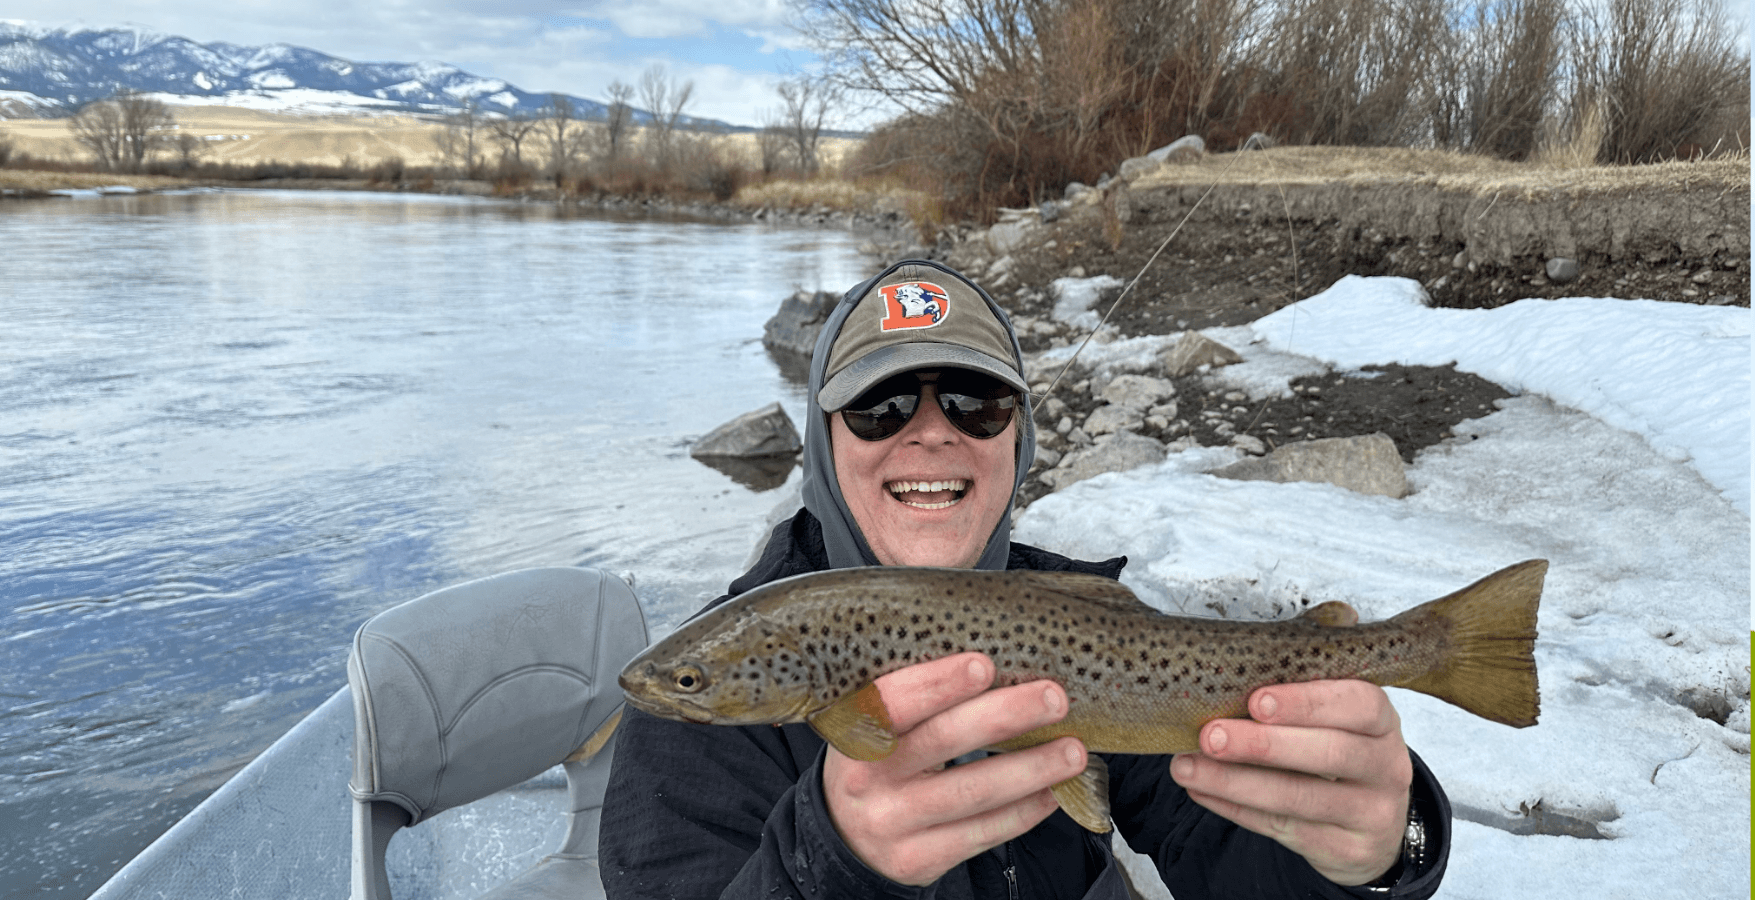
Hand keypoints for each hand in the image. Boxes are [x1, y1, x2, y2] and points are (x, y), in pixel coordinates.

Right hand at [821, 652, 1086, 885]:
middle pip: (942, 741)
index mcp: (855, 730)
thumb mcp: (877, 722)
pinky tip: (1052, 791)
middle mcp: (866, 779)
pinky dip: (1023, 811)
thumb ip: (917, 691)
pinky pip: (979, 834)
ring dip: (1030, 769)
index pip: (893, 702)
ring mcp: (891, 823)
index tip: (985, 665)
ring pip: (971, 793)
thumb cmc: (878, 759)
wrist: (848, 835)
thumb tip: (984, 652)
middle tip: (1053, 698)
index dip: (938, 683)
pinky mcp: (916, 860)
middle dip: (1005, 716)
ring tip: (1073, 751)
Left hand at [1168, 680, 1411, 885]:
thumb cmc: (1339, 753)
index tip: (1257, 701)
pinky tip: (1201, 790)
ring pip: (1300, 798)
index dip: (1308, 702)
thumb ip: (1295, 702)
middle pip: (1331, 753)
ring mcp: (1372, 813)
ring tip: (1187, 768)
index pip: (1360, 704)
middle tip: (1211, 736)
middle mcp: (1387, 767)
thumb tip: (1220, 682)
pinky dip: (1235, 808)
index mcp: (1382, 722)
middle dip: (1263, 744)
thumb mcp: (1336, 722)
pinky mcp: (1347, 850)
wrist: (1374, 825)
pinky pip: (1283, 828)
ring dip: (1236, 782)